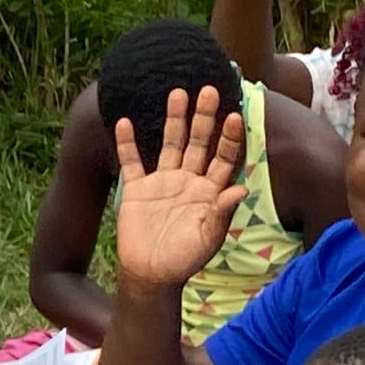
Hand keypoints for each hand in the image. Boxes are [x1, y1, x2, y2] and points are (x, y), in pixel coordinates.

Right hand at [112, 87, 246, 290]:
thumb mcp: (209, 237)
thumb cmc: (185, 259)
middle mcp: (188, 180)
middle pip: (198, 142)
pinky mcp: (137, 189)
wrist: (150, 274)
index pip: (223, 158)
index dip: (229, 138)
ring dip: (173, 119)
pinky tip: (123, 122)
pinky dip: (127, 143)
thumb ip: (223, 211)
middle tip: (209, 90)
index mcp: (209, 191)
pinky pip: (131, 161)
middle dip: (204, 117)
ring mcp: (162, 182)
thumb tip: (241, 188)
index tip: (234, 116)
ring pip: (170, 143)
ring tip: (177, 93)